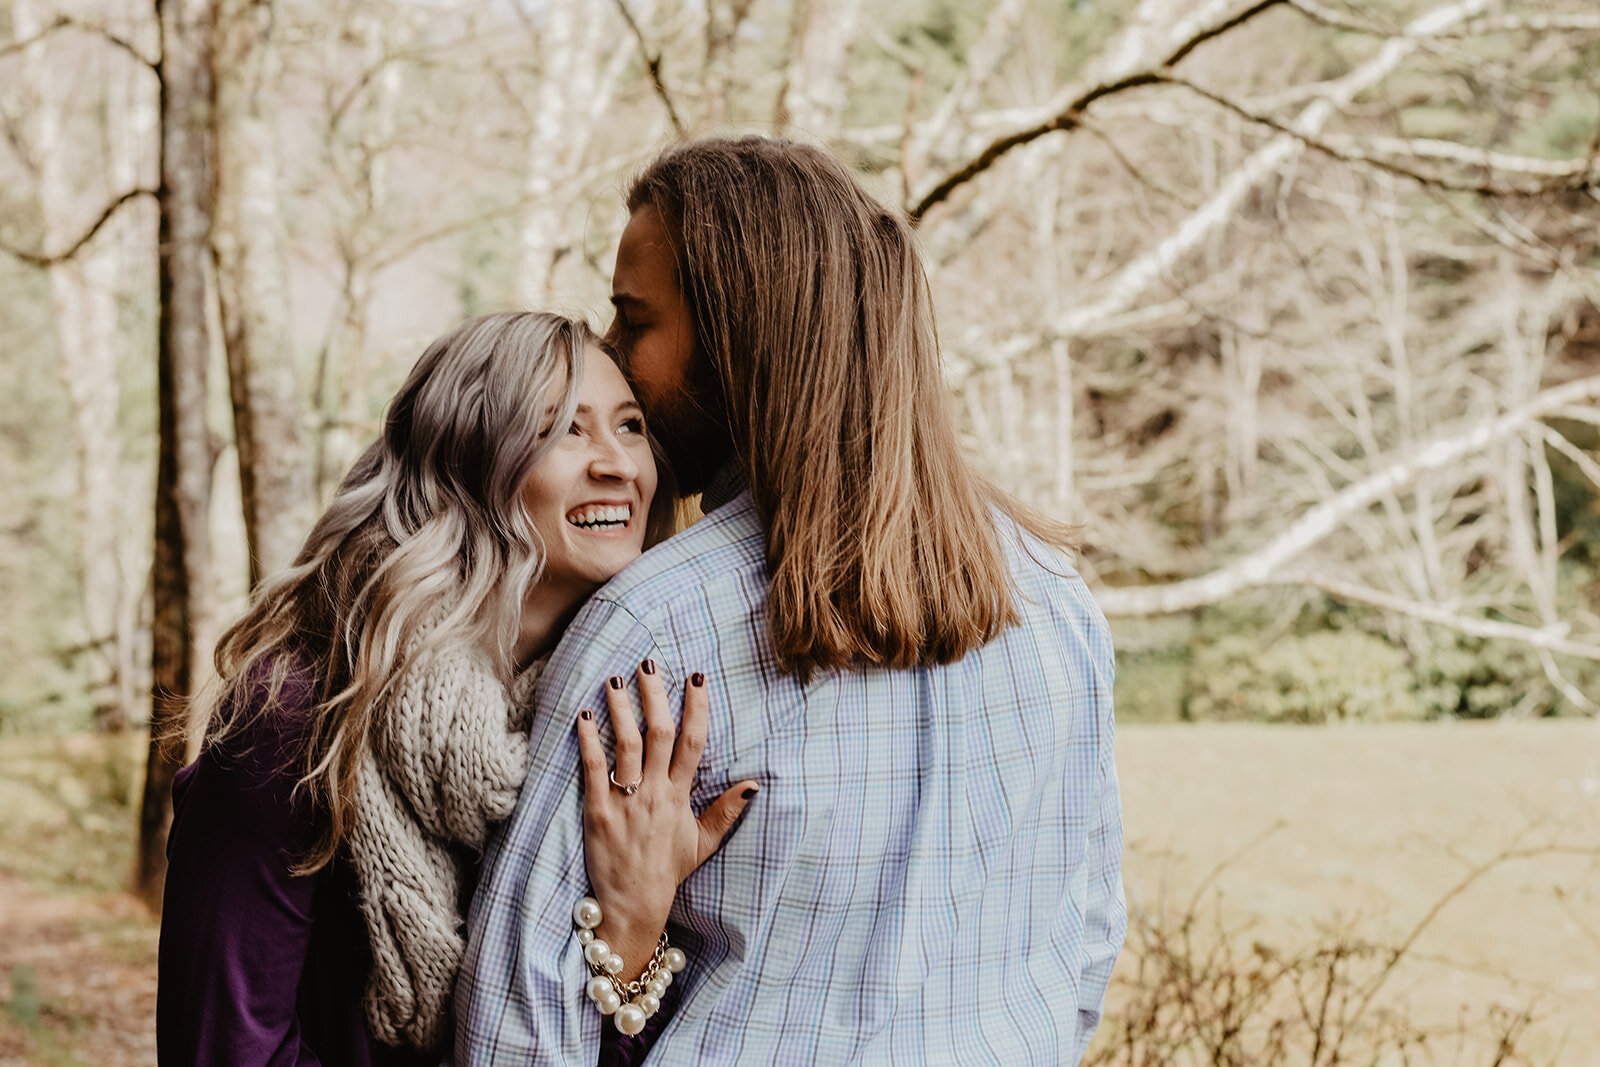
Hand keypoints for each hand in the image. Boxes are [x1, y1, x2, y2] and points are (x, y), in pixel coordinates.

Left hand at [576, 662, 757, 978]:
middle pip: (658, 734)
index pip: (694, 743)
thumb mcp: (703, 843)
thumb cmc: (667, 872)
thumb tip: (754, 784)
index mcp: (681, 798)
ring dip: (621, 709)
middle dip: (655, 696)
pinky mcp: (597, 813)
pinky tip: (585, 716)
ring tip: (614, 680)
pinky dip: (590, 741)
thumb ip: (726, 812)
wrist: (634, 907)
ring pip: (627, 746)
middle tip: (648, 665)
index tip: (696, 679)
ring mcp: (626, 803)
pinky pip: (594, 770)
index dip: (697, 709)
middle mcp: (656, 795)